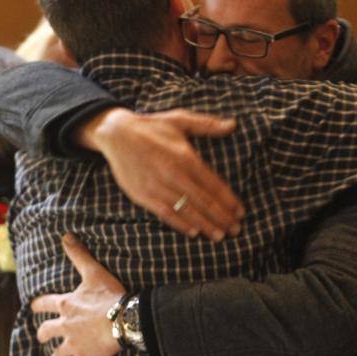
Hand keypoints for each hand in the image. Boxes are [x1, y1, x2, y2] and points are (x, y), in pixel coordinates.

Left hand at [31, 234, 125, 355]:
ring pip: (56, 355)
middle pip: (46, 332)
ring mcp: (73, 344)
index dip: (38, 305)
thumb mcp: (94, 271)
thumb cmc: (110, 295)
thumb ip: (78, 255)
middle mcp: (65, 326)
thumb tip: (65, 235)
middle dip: (43, 335)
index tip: (34, 307)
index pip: (45, 304)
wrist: (124, 319)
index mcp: (66, 305)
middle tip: (42, 337)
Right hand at [80, 108, 244, 240]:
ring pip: (186, 210)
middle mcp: (173, 173)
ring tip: (220, 236)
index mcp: (185, 156)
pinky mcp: (143, 195)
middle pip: (203, 201)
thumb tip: (233, 124)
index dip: (228, 200)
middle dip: (222, 217)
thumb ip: (207, 124)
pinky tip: (194, 232)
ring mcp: (157, 186)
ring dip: (205, 225)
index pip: (213, 184)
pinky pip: (165, 214)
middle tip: (236, 230)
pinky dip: (180, 225)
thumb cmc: (152, 127)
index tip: (240, 212)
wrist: (116, 134)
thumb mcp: (180, 119)